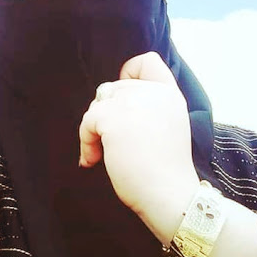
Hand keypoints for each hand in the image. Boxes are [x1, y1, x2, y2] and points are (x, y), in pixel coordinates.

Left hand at [79, 52, 199, 240]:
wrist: (169, 195)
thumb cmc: (165, 171)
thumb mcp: (168, 126)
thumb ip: (148, 106)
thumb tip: (108, 99)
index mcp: (170, 94)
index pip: (147, 61)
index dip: (129, 72)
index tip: (123, 99)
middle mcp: (154, 93)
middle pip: (113, 87)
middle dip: (107, 114)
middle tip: (111, 143)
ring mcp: (133, 102)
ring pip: (98, 104)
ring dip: (95, 129)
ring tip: (103, 154)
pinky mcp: (113, 118)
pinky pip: (87, 121)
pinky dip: (86, 140)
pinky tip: (94, 159)